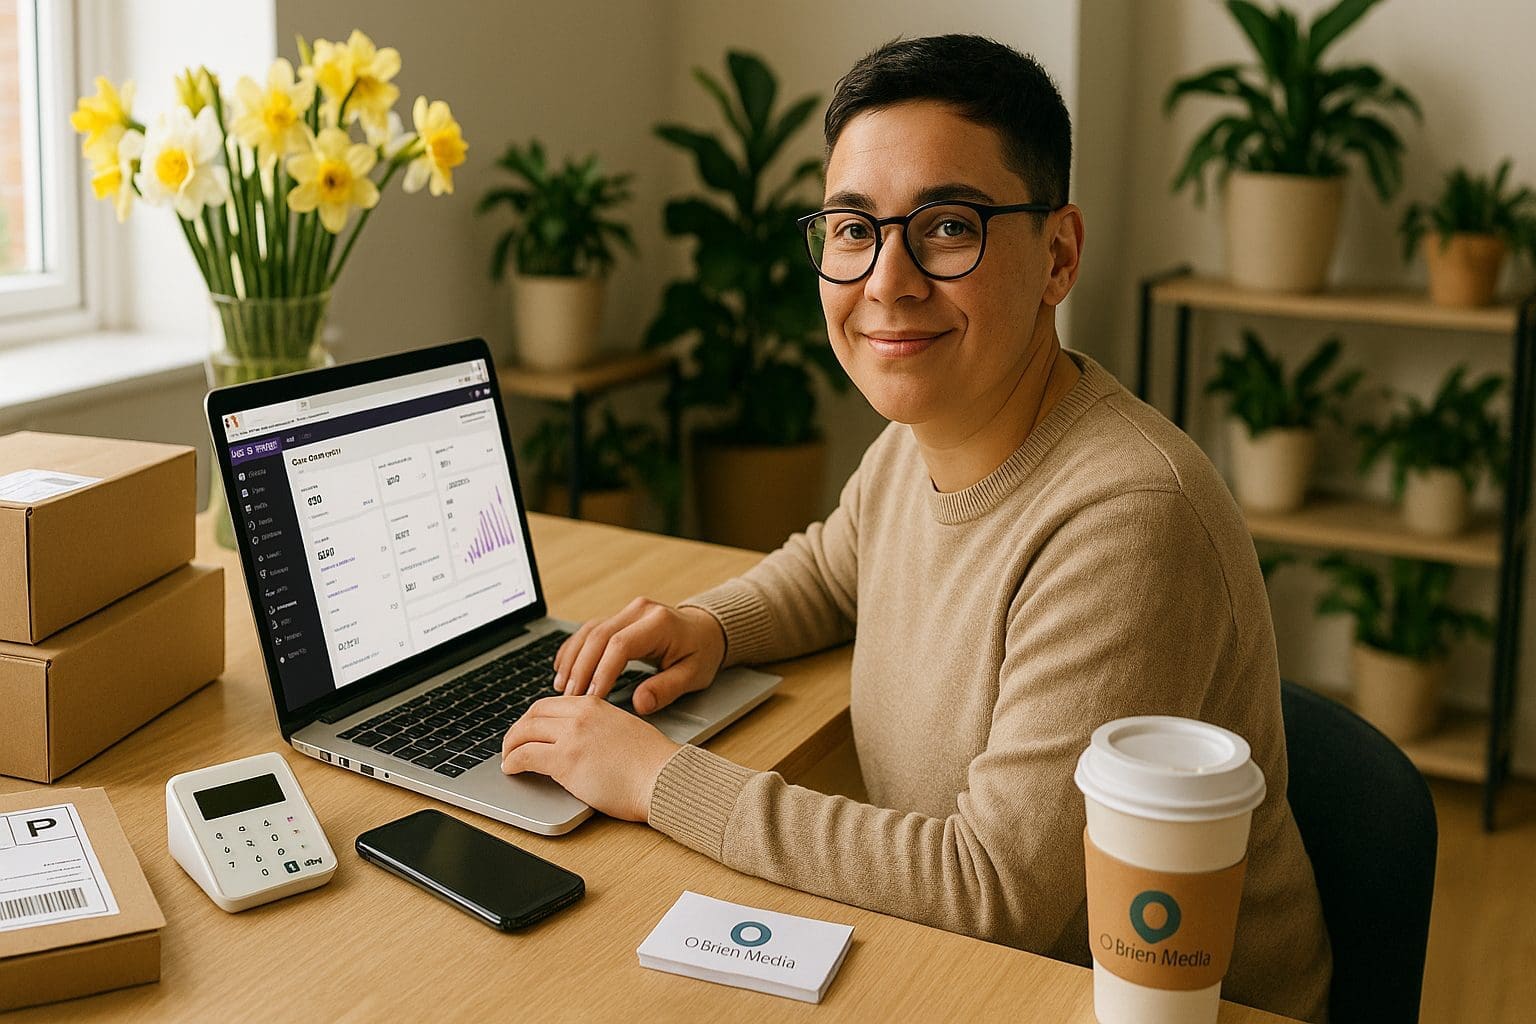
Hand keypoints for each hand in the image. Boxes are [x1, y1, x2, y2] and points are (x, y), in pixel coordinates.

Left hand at [500, 696, 680, 821]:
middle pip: (532, 716)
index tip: (527, 732)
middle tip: (512, 746)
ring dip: (510, 747)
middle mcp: (580, 715)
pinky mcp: (565, 760)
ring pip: (524, 733)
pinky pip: (526, 756)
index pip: (549, 705)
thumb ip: (597, 729)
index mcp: (594, 705)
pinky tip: (511, 769)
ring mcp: (571, 736)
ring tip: (508, 760)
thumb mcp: (622, 730)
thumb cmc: (651, 763)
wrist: (662, 778)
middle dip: (517, 731)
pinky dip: (512, 762)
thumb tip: (580, 742)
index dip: (532, 719)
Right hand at [553, 598, 726, 714]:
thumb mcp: (694, 676)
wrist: (706, 631)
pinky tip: (562, 667)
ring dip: (573, 659)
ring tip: (562, 687)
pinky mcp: (618, 617)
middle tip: (570, 697)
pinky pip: (589, 629)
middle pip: (599, 635)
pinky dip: (574, 648)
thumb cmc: (701, 654)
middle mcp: (639, 610)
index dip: (603, 671)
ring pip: (589, 631)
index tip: (592, 697)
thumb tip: (640, 704)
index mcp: (659, 622)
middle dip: (582, 668)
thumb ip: (667, 689)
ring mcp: (627, 611)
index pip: (621, 644)